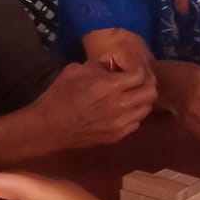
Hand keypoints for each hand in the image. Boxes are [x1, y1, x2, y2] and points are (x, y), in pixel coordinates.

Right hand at [0, 62, 155, 163]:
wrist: (49, 127)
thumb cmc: (59, 95)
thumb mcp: (76, 70)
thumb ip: (99, 65)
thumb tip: (114, 64)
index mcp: (109, 86)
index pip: (141, 75)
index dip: (138, 69)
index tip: (130, 69)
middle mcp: (120, 105)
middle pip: (150, 92)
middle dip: (146, 84)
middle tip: (136, 82)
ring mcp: (120, 123)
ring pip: (146, 109)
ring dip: (141, 100)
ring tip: (130, 96)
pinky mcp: (117, 136)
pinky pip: (136, 123)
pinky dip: (133, 115)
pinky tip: (122, 111)